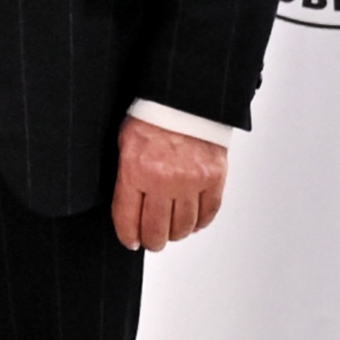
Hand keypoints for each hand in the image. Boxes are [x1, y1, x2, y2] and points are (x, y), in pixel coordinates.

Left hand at [111, 117, 227, 251]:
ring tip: (171, 233)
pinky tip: (193, 223)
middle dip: (152, 241)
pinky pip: (209, 212)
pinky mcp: (214, 178)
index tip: (130, 241)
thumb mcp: (125, 144)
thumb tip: (126, 206)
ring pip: (184, 226)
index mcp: (136, 171)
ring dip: (176, 234)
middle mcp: (164, 180)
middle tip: (151, 242)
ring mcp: (192, 181)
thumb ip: (126, 176)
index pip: (128, 218)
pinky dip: (200, 222)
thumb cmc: (151, 116)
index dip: (128, 235)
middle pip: (157, 229)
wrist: (185, 97)